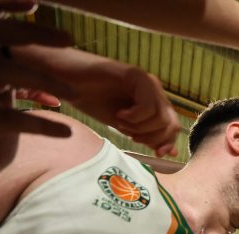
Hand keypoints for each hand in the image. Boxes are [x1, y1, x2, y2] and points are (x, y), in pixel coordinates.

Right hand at [0, 14, 74, 201]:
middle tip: (69, 41)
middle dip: (31, 32)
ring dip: (44, 80)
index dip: (2, 4)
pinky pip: (7, 117)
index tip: (35, 2)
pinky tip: (66, 132)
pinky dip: (42, 123)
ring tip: (74, 96)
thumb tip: (36, 63)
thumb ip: (8, 82)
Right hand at [12, 45, 180, 156]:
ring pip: (161, 117)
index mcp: (154, 100)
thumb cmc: (91, 99)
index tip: (155, 153)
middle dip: (151, 137)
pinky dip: (133, 118)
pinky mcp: (134, 75)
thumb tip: (171, 152)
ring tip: (120, 121)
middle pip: (171, 124)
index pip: (173, 126)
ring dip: (139, 128)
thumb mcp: (124, 125)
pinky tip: (118, 114)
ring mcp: (146, 81)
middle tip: (129, 134)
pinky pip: (147, 107)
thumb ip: (147, 135)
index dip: (167, 142)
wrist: (65, 79)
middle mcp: (154, 89)